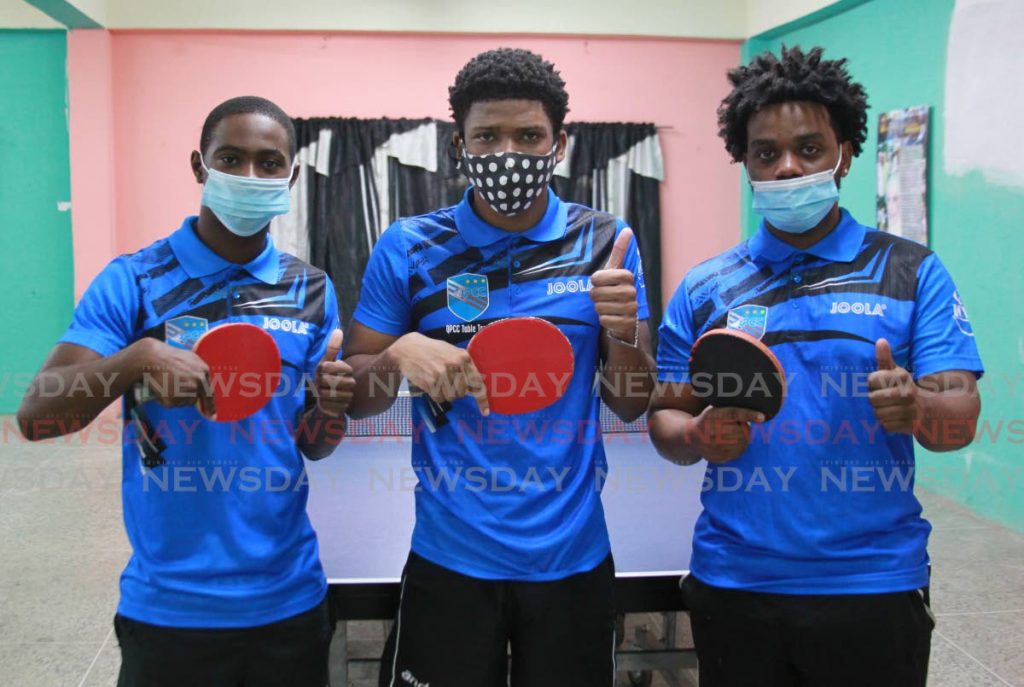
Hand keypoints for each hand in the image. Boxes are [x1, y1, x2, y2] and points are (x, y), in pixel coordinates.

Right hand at [135, 338, 212, 410]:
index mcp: (203, 371)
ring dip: (175, 398)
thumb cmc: (167, 356)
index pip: (209, 393)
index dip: (210, 406)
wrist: (151, 357)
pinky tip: (160, 388)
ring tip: (166, 383)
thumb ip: (198, 371)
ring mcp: (187, 391)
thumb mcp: (189, 358)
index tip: (212, 416)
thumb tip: (201, 384)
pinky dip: (163, 400)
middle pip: (194, 399)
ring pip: (183, 402)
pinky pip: (170, 405)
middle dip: (185, 397)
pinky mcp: (174, 399)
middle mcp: (198, 382)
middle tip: (173, 389)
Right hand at [313, 329, 354, 416]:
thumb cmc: (331, 376)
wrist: (325, 399)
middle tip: (349, 382)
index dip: (346, 369)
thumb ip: (333, 347)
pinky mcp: (325, 408)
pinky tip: (343, 400)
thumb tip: (338, 331)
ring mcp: (320, 396)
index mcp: (320, 368)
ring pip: (345, 394)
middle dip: (350, 382)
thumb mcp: (331, 361)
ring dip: (349, 393)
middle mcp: (317, 381)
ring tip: (346, 391)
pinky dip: (346, 403)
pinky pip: (343, 405)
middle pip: (344, 382)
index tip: (347, 370)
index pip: (340, 367)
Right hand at [390, 333, 489, 414]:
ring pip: (452, 397)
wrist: (408, 349)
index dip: (482, 400)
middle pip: (463, 393)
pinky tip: (430, 383)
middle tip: (447, 381)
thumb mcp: (452, 352)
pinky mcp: (431, 382)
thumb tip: (475, 387)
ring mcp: (443, 374)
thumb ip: (464, 366)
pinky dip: (436, 395)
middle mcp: (455, 365)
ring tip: (438, 381)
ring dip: (445, 394)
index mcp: (463, 357)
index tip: (485, 412)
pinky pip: (439, 398)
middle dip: (457, 391)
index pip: (477, 382)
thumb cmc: (432, 351)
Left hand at [590, 227, 637, 343]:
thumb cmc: (616, 290)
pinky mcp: (627, 324)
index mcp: (627, 277)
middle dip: (595, 296)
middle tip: (602, 297)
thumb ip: (619, 251)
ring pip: (599, 307)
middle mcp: (632, 292)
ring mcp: (631, 309)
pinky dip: (603, 319)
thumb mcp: (615, 270)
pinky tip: (611, 317)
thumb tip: (628, 229)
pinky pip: (604, 320)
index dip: (594, 281)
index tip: (601, 283)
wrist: (625, 316)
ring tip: (608, 306)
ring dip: (599, 308)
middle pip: (596, 293)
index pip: (597, 277)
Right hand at [688, 405, 764, 463]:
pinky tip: (732, 443)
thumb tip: (752, 410)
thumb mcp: (714, 409)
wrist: (691, 437)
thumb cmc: (708, 420)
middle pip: (741, 430)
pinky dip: (739, 448)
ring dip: (743, 438)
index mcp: (712, 415)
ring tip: (733, 434)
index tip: (762, 417)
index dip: (748, 414)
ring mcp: (713, 446)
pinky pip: (737, 453)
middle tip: (737, 425)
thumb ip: (728, 409)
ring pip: (741, 443)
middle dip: (744, 428)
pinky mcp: (716, 457)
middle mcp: (711, 431)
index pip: (733, 413)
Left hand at [868, 338, 920, 433]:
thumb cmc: (906, 388)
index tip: (881, 385)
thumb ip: (885, 359)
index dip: (873, 384)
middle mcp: (907, 393)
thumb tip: (880, 340)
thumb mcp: (897, 372)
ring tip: (891, 408)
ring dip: (881, 412)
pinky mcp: (909, 426)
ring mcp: (909, 411)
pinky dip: (888, 424)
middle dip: (875, 399)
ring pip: (878, 413)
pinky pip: (885, 426)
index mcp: (902, 377)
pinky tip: (896, 418)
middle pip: (872, 399)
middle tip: (885, 398)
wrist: (931, 410)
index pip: (871, 380)